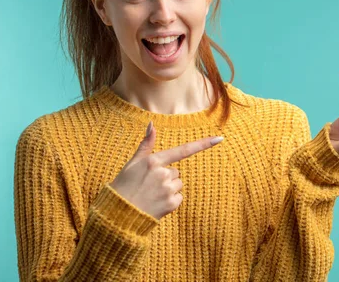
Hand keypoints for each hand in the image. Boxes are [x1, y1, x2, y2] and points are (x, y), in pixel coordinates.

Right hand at [109, 122, 223, 219]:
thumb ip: (146, 144)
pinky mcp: (171, 204)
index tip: (220, 139)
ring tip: (152, 194)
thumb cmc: (124, 186)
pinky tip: (157, 203)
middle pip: (176, 171)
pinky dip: (170, 201)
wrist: (119, 214)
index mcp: (154, 161)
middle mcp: (163, 174)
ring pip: (178, 184)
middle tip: (149, 185)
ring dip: (169, 189)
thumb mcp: (133, 163)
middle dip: (166, 177)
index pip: (183, 150)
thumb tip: (151, 123)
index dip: (203, 144)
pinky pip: (179, 197)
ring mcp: (168, 189)